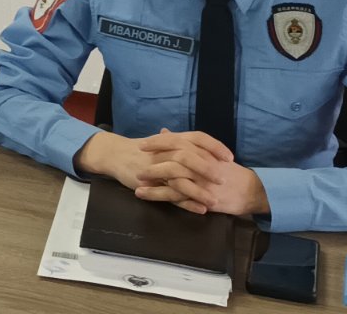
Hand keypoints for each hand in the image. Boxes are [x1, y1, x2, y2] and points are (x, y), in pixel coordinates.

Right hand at [76, 128, 266, 215]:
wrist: (116, 155)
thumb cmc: (143, 150)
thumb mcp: (164, 144)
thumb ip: (184, 144)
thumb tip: (207, 149)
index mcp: (172, 140)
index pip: (197, 138)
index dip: (214, 147)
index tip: (230, 158)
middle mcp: (166, 151)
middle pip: (190, 157)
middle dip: (209, 169)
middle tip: (225, 179)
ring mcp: (159, 168)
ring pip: (182, 178)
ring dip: (200, 190)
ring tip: (215, 201)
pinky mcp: (152, 184)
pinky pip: (172, 195)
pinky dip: (187, 203)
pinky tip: (201, 209)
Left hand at [134, 129, 268, 216]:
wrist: (251, 191)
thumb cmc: (228, 171)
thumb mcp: (209, 153)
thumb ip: (186, 142)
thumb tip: (164, 131)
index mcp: (203, 150)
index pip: (178, 141)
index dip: (159, 142)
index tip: (143, 144)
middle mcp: (203, 162)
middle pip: (174, 156)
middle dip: (153, 158)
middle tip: (137, 161)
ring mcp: (203, 180)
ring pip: (174, 176)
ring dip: (153, 178)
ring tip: (137, 180)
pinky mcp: (202, 197)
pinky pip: (177, 196)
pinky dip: (158, 195)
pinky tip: (144, 195)